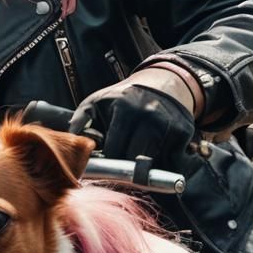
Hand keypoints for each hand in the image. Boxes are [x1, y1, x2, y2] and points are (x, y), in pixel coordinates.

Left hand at [68, 76, 198, 165]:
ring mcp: (167, 123)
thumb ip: (81, 120)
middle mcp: (147, 113)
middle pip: (133, 159)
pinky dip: (163, 164)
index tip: (106, 165)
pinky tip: (156, 153)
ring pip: (152, 163)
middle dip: (125, 167)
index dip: (108, 161)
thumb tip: (69, 142)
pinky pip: (171, 162)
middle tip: (121, 166)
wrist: (161, 84)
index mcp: (123, 106)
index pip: (113, 149)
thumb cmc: (123, 99)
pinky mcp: (183, 131)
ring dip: (144, 168)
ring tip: (136, 159)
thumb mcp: (98, 101)